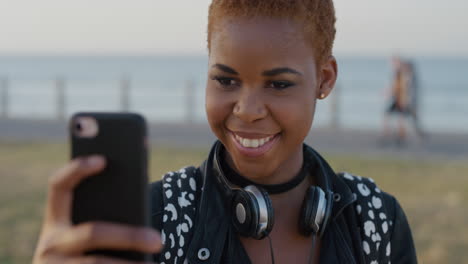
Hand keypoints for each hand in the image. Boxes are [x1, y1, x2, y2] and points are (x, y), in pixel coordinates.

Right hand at [32, 155, 161, 263]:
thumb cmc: (88, 251)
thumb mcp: (88, 233)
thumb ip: (105, 214)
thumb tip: (138, 194)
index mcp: (56, 221)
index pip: (59, 186)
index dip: (76, 169)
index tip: (103, 159)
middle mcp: (50, 243)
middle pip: (92, 233)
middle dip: (129, 236)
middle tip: (158, 241)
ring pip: (96, 262)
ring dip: (128, 263)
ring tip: (156, 257)